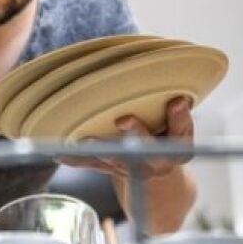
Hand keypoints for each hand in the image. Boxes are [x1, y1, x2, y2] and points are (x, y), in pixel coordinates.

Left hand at [57, 96, 194, 178]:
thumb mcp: (178, 125)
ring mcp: (132, 169)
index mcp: (178, 146)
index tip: (177, 100)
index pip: (182, 130)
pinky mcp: (111, 172)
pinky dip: (75, 159)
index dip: (180, 116)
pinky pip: (92, 166)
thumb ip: (172, 106)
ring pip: (116, 159)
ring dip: (100, 149)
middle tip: (124, 119)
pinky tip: (60, 154)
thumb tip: (162, 65)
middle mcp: (156, 160)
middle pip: (148, 147)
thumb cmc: (165, 136)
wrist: (155, 177)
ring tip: (85, 139)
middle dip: (136, 132)